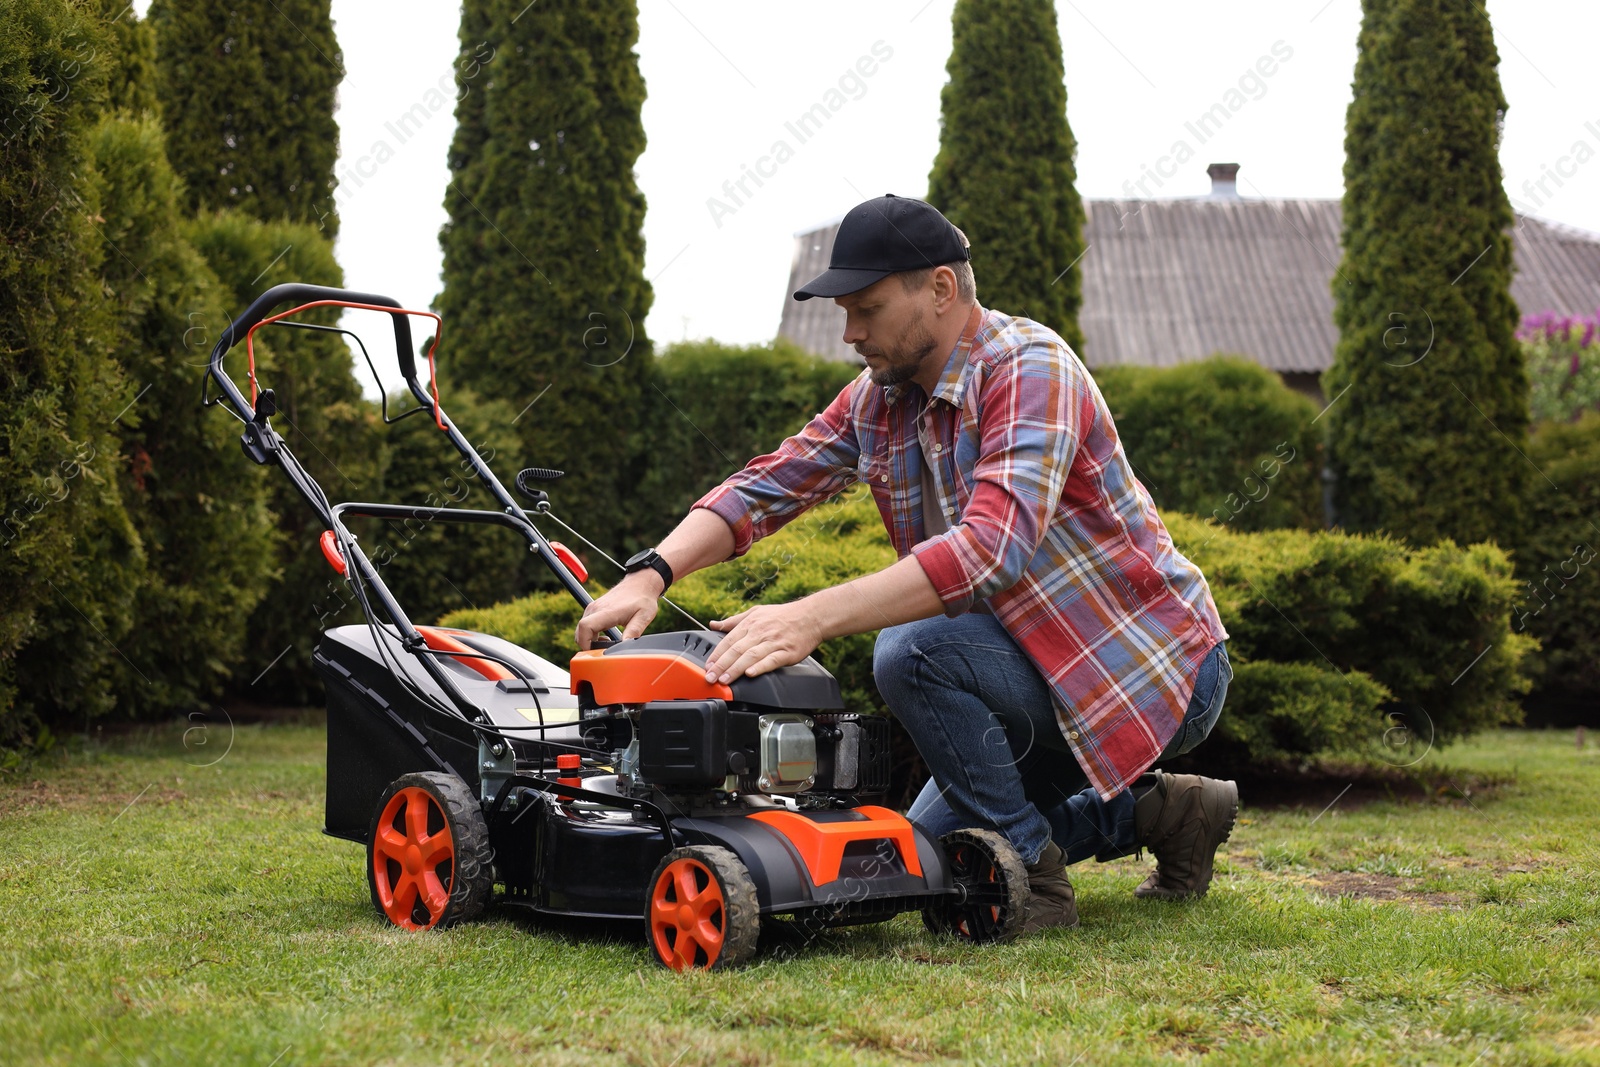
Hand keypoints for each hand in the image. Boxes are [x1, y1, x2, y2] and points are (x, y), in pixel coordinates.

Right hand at [574, 571, 661, 648]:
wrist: (640, 584)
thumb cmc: (642, 599)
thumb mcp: (643, 617)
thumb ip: (634, 631)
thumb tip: (626, 646)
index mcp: (607, 611)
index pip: (585, 627)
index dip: (585, 643)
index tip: (595, 652)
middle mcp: (596, 608)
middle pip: (580, 631)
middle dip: (588, 645)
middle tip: (605, 649)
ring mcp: (593, 607)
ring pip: (581, 629)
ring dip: (590, 640)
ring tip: (608, 641)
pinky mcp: (594, 608)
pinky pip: (586, 625)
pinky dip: (591, 634)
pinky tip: (605, 636)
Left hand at [703, 602, 822, 683]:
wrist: (811, 617)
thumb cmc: (783, 616)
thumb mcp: (756, 612)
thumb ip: (734, 621)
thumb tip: (714, 624)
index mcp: (751, 624)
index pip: (728, 640)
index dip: (716, 654)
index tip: (707, 666)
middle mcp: (760, 633)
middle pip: (736, 650)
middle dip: (721, 665)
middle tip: (710, 677)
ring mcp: (774, 643)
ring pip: (750, 656)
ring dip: (735, 669)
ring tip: (724, 679)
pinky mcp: (787, 652)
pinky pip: (771, 660)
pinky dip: (760, 667)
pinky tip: (750, 673)